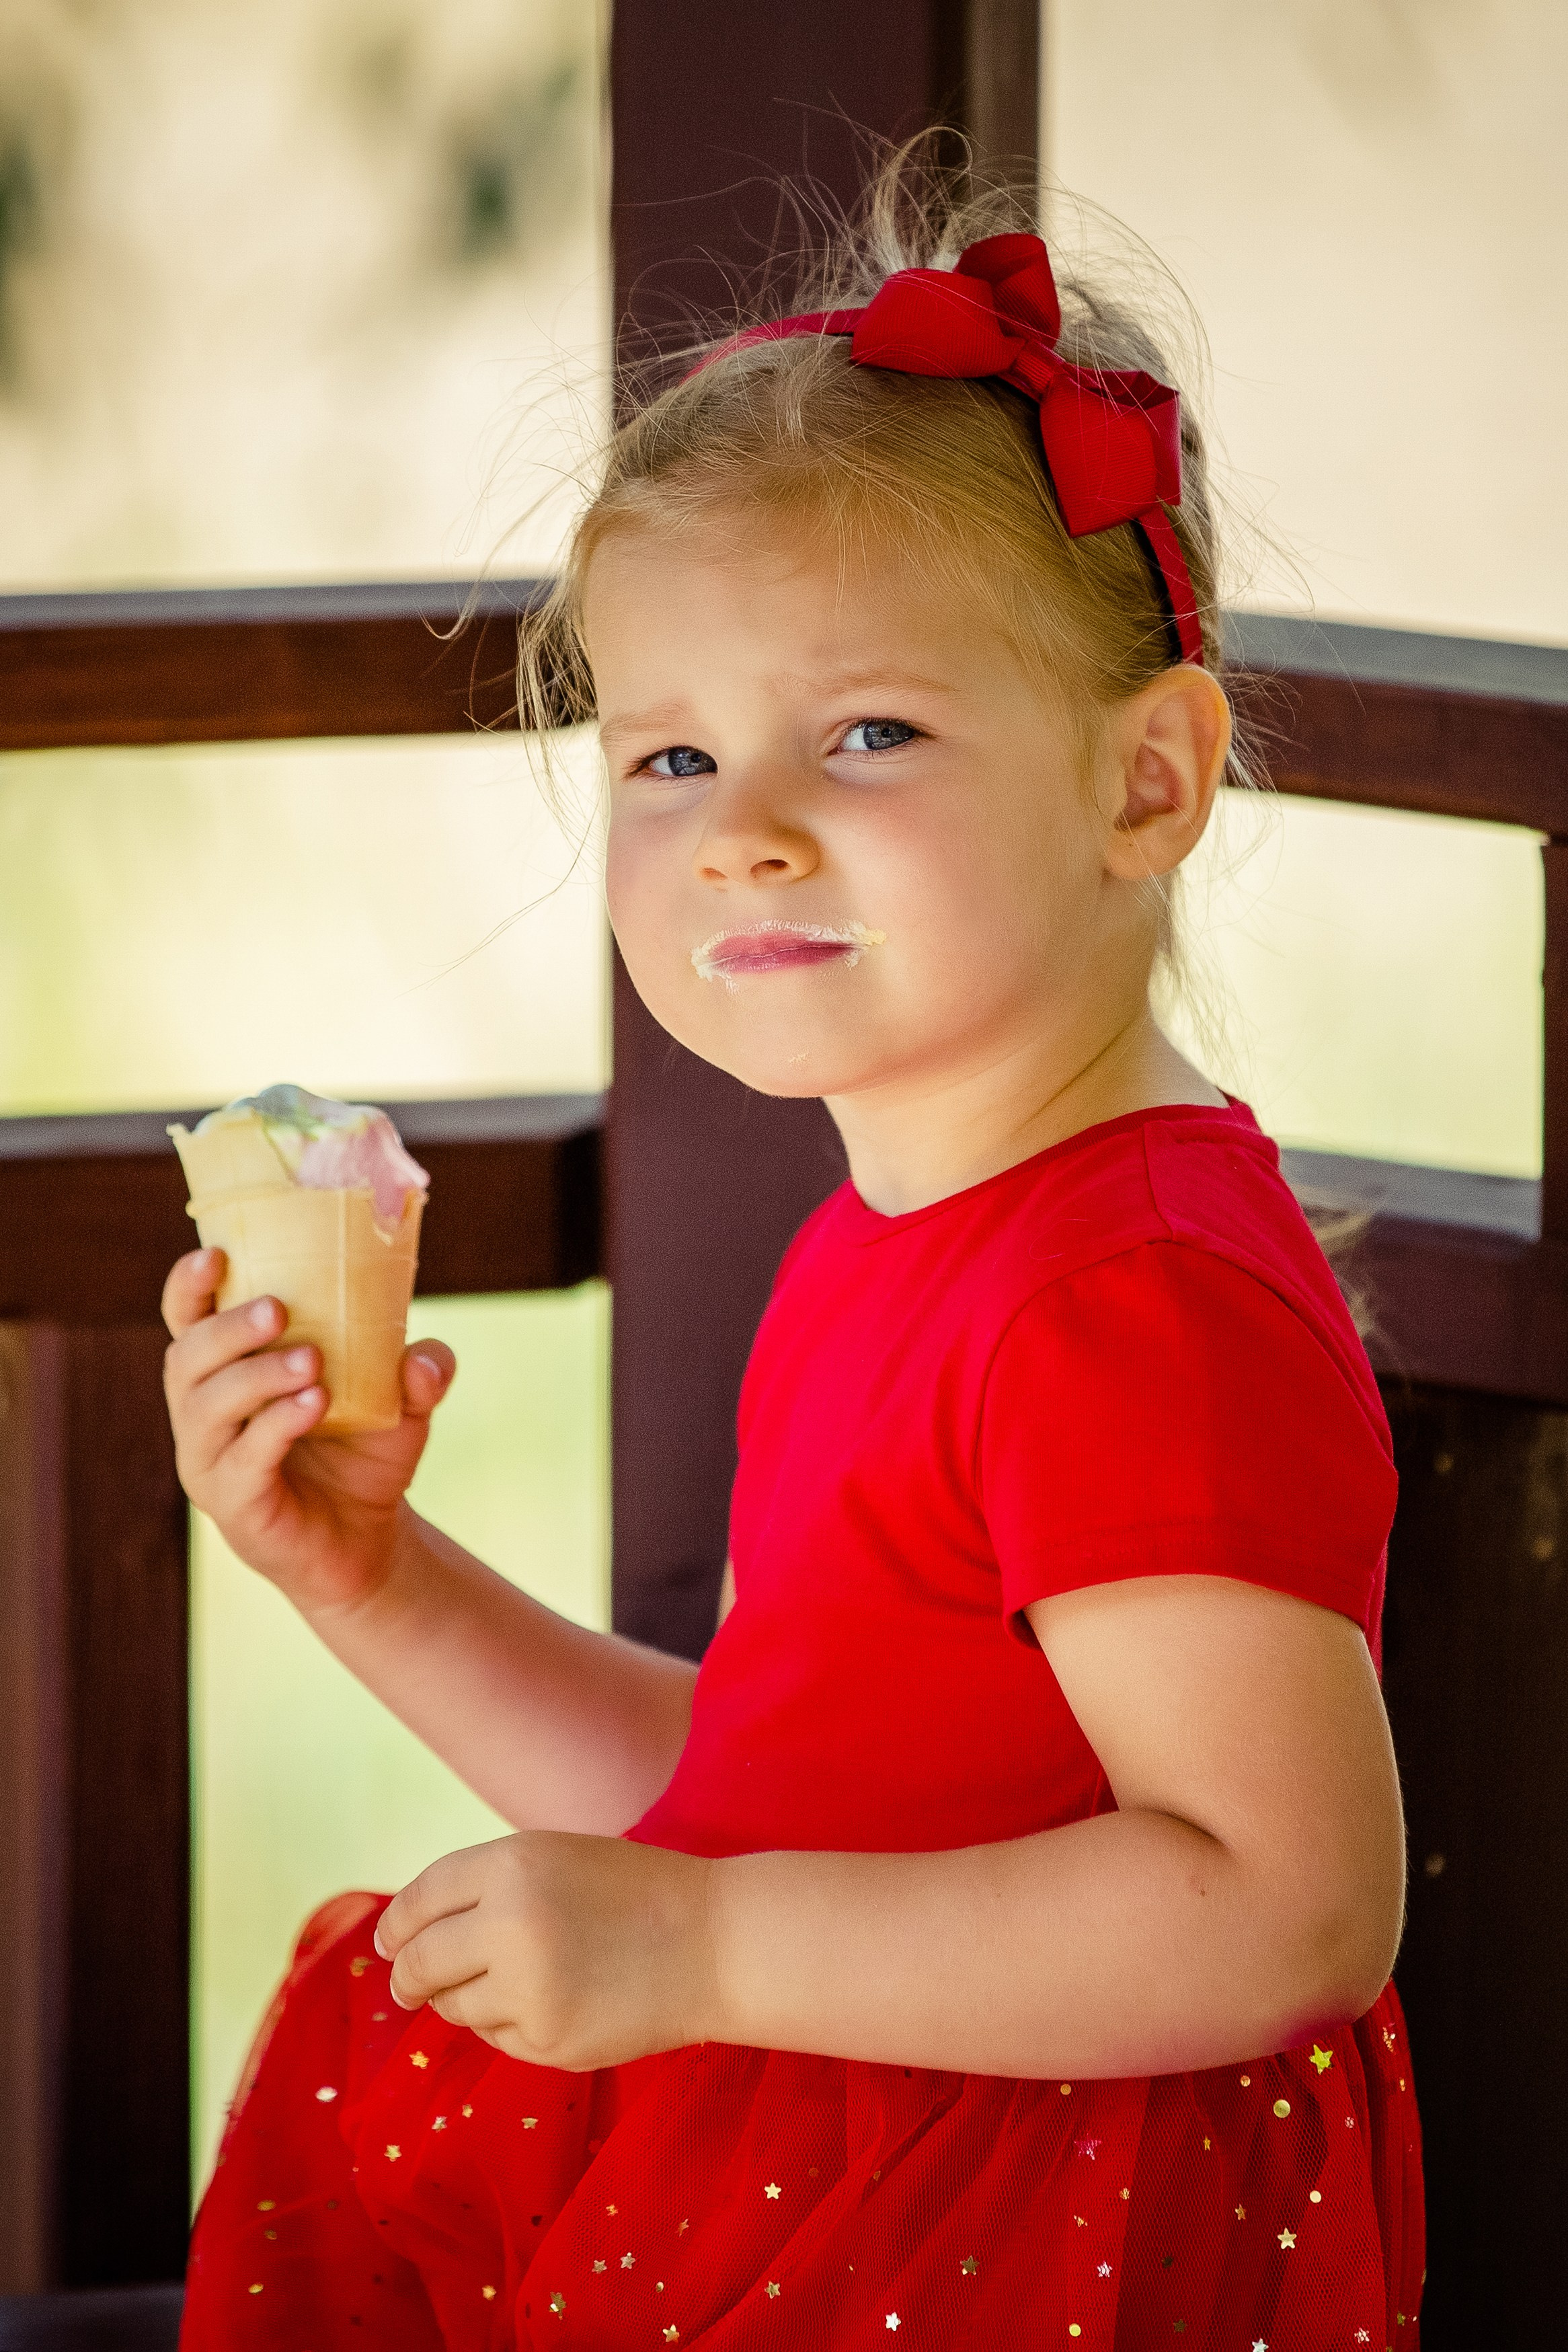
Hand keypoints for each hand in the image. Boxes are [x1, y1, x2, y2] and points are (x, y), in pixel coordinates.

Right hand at [161, 1245, 455, 1615]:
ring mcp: (211, 1462)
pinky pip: (242, 1459)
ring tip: (312, 1361)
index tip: (216, 1254)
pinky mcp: (232, 1504)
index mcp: (227, 1372)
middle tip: (279, 1309)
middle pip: (186, 1358)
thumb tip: (423, 1360)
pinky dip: (275, 1427)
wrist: (370, 1540)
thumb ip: (420, 1372)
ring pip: (207, 1406)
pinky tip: (314, 1406)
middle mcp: (204, 1413)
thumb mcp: (404, 1404)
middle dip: (228, 1328)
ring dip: (256, 1376)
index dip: (189, 1286)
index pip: (187, 1320)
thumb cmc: (365, 1453)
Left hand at [375, 1831, 719, 2070]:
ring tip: (518, 1982)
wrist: (716, 1942)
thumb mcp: (557, 1859)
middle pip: (420, 1962)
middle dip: (409, 1976)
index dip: (397, 1924)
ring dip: (464, 1998)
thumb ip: (487, 1888)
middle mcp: (510, 1923)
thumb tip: (407, 1941)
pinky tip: (556, 2004)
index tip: (389, 1943)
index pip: (421, 1899)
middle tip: (409, 1986)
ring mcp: (527, 1988)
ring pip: (454, 2006)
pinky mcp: (548, 2042)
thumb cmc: (636, 1892)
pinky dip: (509, 2024)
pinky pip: (498, 2037)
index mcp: (512, 1863)